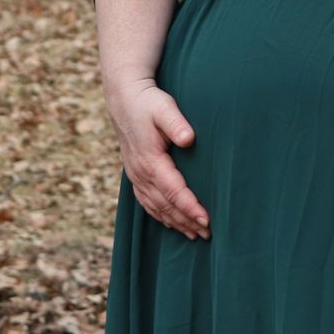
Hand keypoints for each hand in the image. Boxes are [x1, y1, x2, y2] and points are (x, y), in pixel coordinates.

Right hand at [104, 79, 207, 239]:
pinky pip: (146, 202)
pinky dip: (160, 215)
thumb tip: (189, 139)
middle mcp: (141, 173)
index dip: (190, 208)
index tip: (207, 220)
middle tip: (208, 234)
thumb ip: (176, 123)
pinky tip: (171, 223)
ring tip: (194, 235)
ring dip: (175, 222)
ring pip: (156, 207)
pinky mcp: (135, 174)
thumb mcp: (164, 107)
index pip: (174, 191)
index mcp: (150, 160)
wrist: (125, 98)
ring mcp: (136, 176)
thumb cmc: (148, 102)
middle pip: (166, 205)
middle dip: (187, 221)